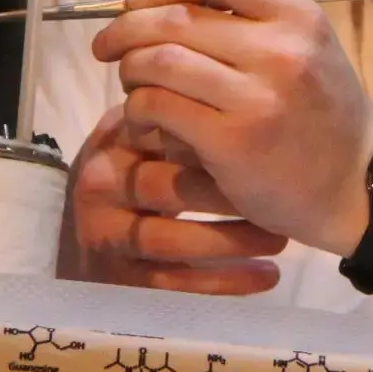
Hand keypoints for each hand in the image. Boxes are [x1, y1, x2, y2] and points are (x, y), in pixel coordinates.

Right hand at [66, 103, 287, 294]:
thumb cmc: (139, 171)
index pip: (159, 133)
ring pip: (169, 241)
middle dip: (227, 193)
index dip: (212, 141)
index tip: (265, 141)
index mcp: (113, 142)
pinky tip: (267, 276)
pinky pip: (173, 284)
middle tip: (280, 196)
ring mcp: (104, 235)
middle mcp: (100, 187)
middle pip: (165, 188)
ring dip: (231, 241)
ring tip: (280, 239)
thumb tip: (250, 87)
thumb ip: (182, 115)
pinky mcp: (117, 279)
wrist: (93, 230)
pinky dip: (224, 281)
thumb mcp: (149, 138)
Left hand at [89, 0, 372, 256]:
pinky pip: (159, 106)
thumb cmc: (324, 114)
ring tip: (131, 84)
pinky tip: (143, 117)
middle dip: (127, 28)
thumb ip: (251, 21)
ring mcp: (256, 96)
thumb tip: (160, 2)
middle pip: (176, 17)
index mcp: (298, 16)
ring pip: (158, 60)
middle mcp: (279, 49)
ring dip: (130, 70)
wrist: (359, 186)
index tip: (142, 1)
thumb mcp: (307, 49)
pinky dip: (138, 108)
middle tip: (108, 46)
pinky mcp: (231, 141)